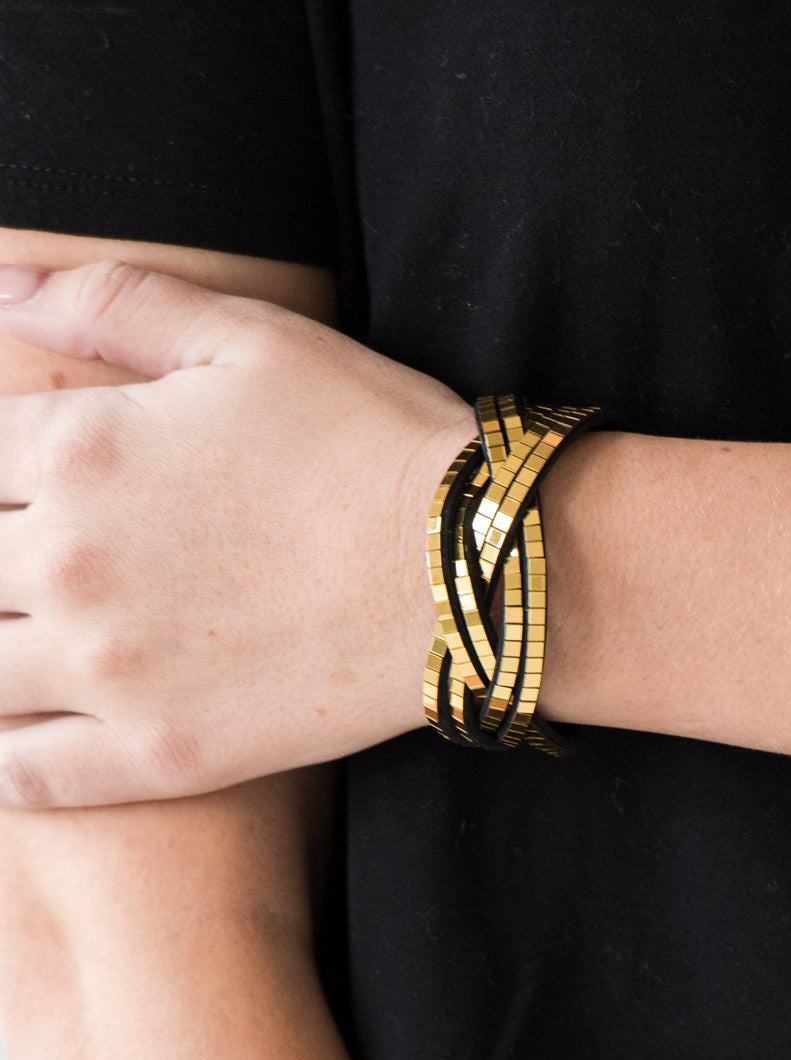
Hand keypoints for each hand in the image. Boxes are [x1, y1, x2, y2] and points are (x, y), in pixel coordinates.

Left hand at [0, 260, 476, 808]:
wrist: (474, 570)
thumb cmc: (372, 439)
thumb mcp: (252, 337)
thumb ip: (115, 301)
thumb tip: (0, 285)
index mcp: (82, 448)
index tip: (24, 476)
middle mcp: (69, 560)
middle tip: (51, 555)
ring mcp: (107, 670)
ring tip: (27, 631)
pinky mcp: (155, 755)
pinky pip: (24, 775)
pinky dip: (3, 759)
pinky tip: (15, 733)